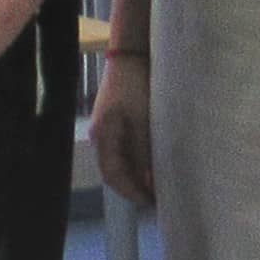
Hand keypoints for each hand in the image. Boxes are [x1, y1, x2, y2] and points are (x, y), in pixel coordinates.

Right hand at [89, 54, 154, 208]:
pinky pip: (124, 148)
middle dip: (134, 186)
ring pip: (119, 159)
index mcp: (103, 136)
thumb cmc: (137, 88)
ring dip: (136, 173)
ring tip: (158, 182)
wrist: (131, 56)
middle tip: (158, 198)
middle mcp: (100, 135)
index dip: (131, 192)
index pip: (113, 175)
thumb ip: (146, 154)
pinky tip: (153, 161)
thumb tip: (150, 183)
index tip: (153, 203)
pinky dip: (137, 160)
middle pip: (114, 170)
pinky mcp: (116, 119)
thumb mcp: (145, 123)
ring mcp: (106, 126)